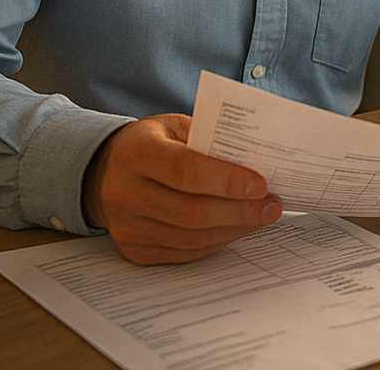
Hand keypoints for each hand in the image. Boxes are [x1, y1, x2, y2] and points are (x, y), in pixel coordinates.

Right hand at [82, 113, 282, 263]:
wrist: (106, 171)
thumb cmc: (151, 144)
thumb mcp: (174, 127)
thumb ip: (209, 138)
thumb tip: (258, 157)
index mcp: (136, 153)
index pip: (186, 171)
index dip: (227, 180)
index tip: (262, 184)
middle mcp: (125, 192)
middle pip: (191, 212)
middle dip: (240, 211)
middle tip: (273, 205)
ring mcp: (127, 227)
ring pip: (191, 238)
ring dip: (234, 228)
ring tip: (263, 215)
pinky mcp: (134, 250)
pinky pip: (185, 253)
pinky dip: (217, 241)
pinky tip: (238, 227)